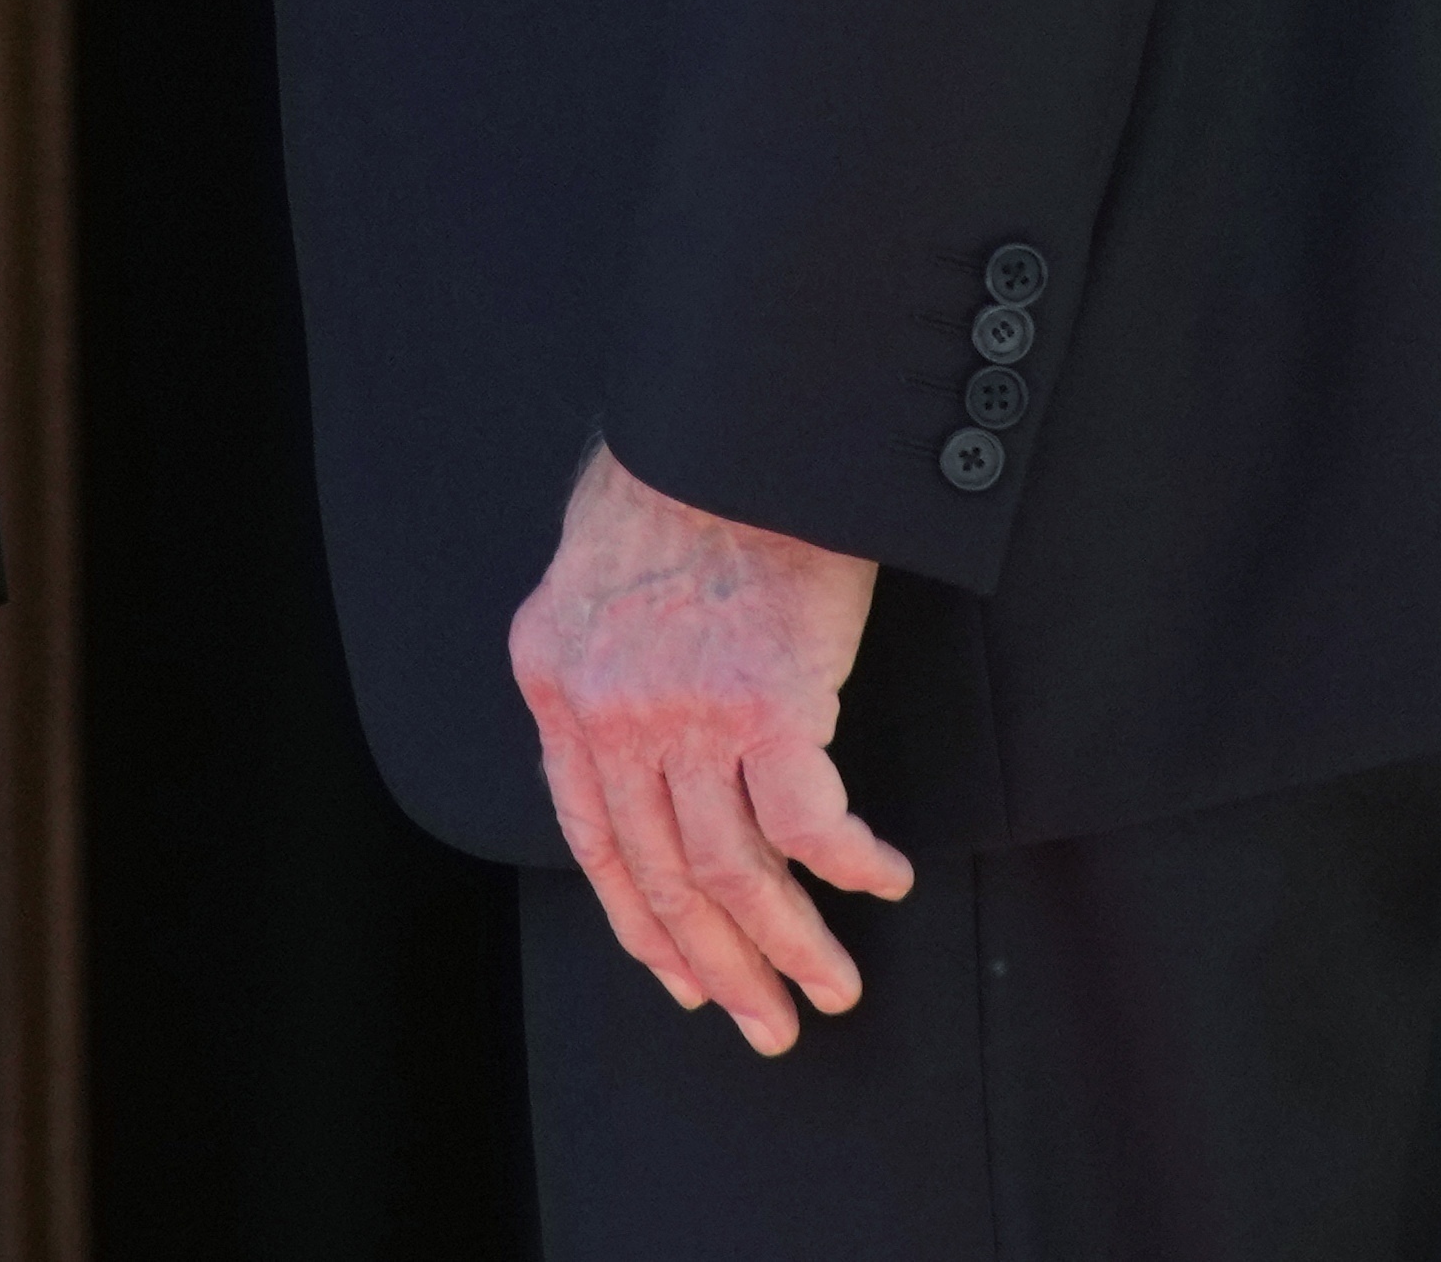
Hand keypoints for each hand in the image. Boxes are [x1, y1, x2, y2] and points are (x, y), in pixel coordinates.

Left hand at [507, 442, 912, 1055]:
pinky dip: (851, 866)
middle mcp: (608, 708)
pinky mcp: (769, 700)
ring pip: (734, 870)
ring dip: (790, 945)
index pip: (592, 839)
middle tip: (768, 1026)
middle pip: (664, 874)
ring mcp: (685, 710)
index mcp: (556, 680)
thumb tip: (639, 744)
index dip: (641, 923)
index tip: (684, 981)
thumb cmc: (683, 473)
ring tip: (833, 989)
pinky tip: (884, 881)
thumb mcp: (595, 570)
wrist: (733, 415)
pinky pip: (811, 825)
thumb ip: (605, 659)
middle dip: (721, 966)